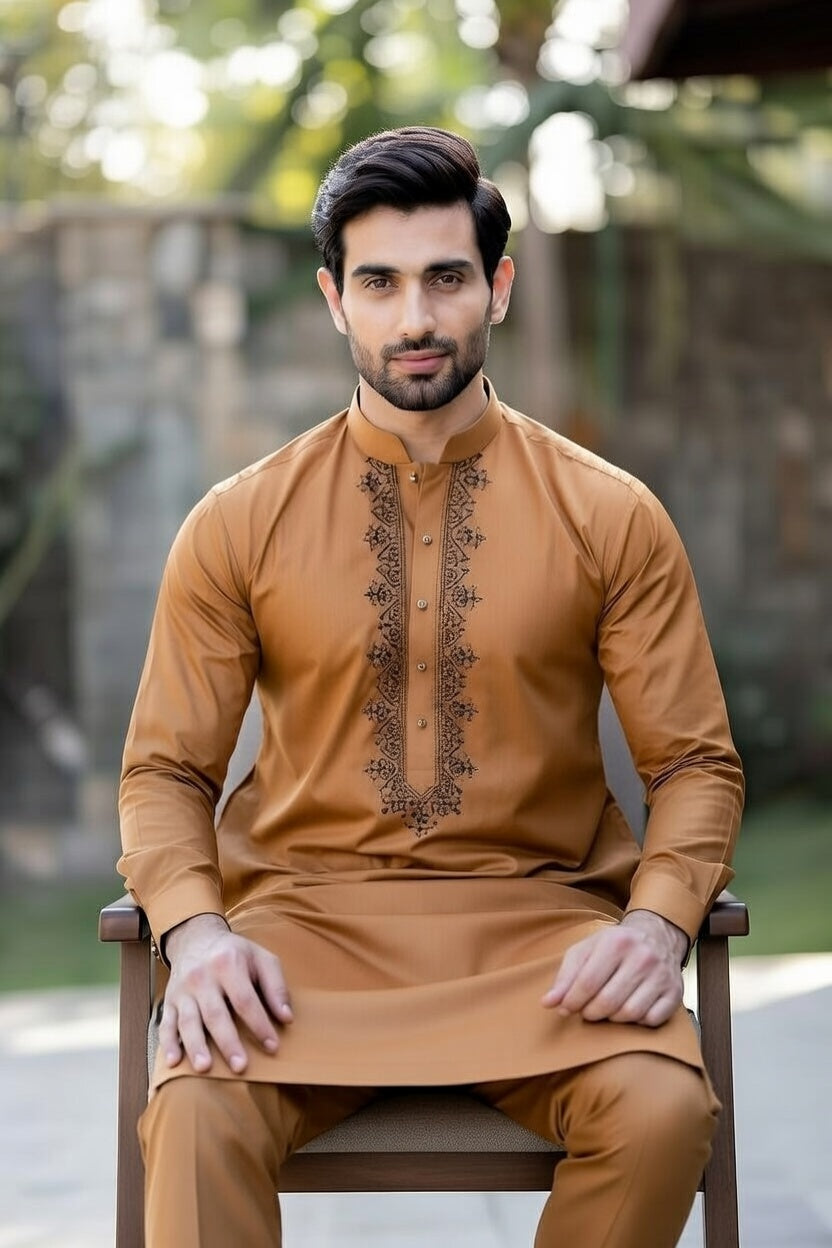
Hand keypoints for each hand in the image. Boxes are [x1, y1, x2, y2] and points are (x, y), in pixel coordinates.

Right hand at [160, 913, 292, 1073]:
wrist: (196, 939)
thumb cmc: (234, 954)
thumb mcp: (261, 958)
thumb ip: (276, 986)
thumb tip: (286, 1017)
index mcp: (228, 964)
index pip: (245, 1000)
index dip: (259, 1024)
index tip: (272, 1046)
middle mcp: (202, 977)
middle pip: (216, 1014)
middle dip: (228, 1042)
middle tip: (240, 1066)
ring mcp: (183, 991)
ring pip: (189, 1022)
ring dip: (196, 1046)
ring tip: (205, 1068)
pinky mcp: (169, 1002)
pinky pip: (166, 1024)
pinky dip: (168, 1044)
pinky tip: (173, 1062)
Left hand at [541, 910, 687, 1027]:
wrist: (656, 935)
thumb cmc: (614, 945)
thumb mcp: (585, 950)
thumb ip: (565, 976)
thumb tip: (548, 1003)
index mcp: (616, 943)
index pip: (588, 982)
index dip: (572, 1001)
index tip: (566, 1008)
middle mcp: (642, 957)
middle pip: (608, 1001)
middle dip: (591, 1012)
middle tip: (587, 1011)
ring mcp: (661, 975)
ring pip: (629, 1013)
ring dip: (612, 1018)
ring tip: (606, 1009)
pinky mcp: (675, 991)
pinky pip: (651, 1020)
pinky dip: (637, 1022)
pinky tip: (630, 1010)